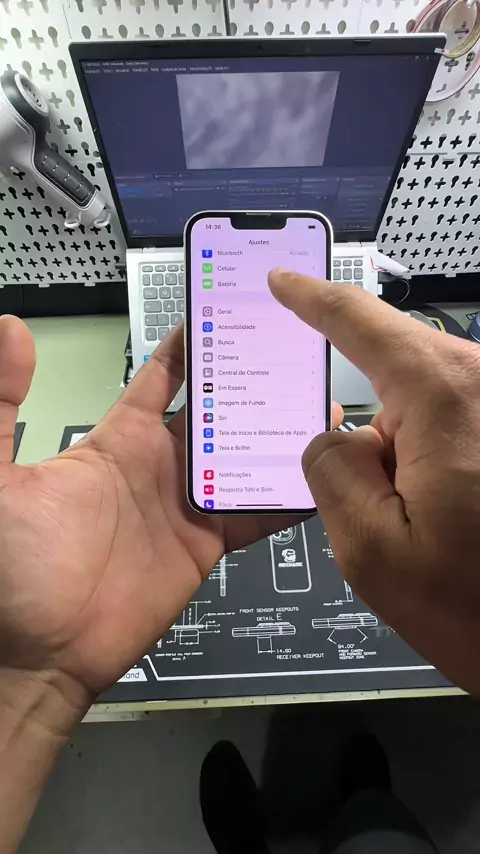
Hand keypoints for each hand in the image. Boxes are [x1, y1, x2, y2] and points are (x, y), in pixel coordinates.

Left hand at [0, 316, 342, 712]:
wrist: (39, 652)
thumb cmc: (12, 565)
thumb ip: (3, 402)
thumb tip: (8, 327)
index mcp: (118, 439)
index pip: (164, 377)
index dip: (194, 344)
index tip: (229, 309)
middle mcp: (160, 465)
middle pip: (218, 410)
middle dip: (252, 380)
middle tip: (296, 351)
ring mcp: (188, 505)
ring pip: (245, 455)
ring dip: (278, 431)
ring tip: (321, 403)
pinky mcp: (207, 545)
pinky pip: (254, 513)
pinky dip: (285, 495)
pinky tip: (319, 472)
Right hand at [269, 269, 479, 694]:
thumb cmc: (475, 606)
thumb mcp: (370, 548)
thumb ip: (330, 469)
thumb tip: (336, 438)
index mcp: (443, 395)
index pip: (360, 321)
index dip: (311, 298)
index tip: (281, 279)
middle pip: (394, 365)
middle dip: (371, 426)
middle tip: (375, 497)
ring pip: (422, 404)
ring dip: (405, 456)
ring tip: (420, 528)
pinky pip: (450, 422)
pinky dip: (430, 460)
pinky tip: (443, 519)